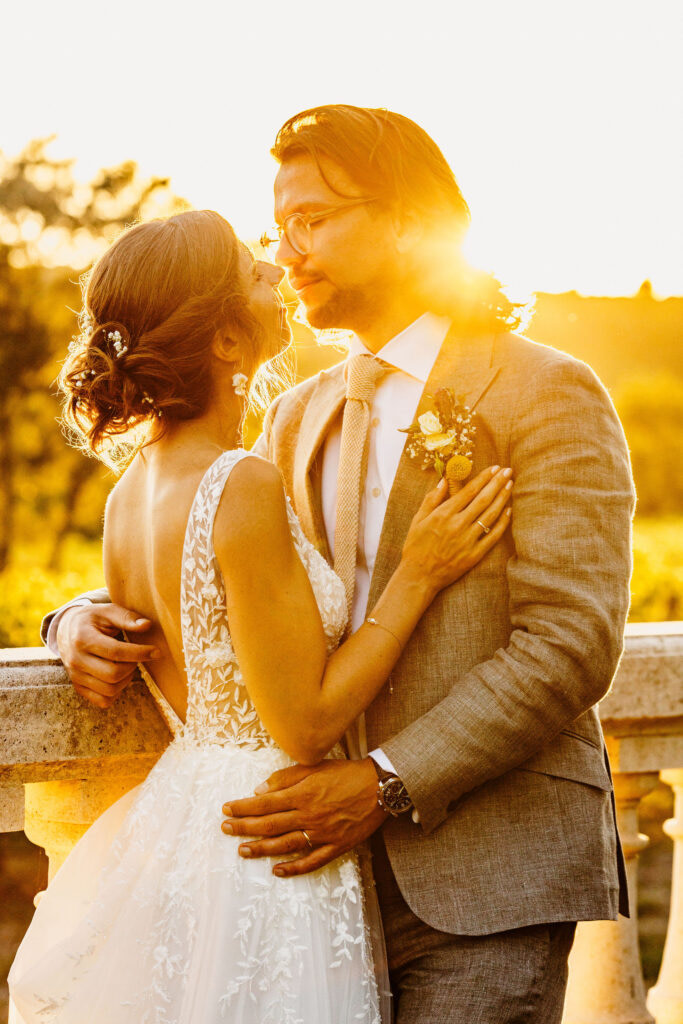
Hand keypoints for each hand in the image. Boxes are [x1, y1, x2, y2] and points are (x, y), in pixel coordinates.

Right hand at [56, 603, 160, 708]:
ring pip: (109, 690)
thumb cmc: (92, 619)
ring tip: (128, 665)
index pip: (115, 652)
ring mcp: (76, 676)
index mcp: (83, 638)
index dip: (140, 653)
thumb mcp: (107, 611)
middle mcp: (76, 660)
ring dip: (126, 679)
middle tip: (137, 656)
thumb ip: (127, 617)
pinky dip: (116, 692)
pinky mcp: (79, 688)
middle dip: (133, 666)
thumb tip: (147, 625)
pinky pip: (102, 700)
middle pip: (113, 674)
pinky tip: (119, 677)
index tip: (156, 651)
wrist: (66, 630)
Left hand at [221, 759, 386, 875]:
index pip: (265, 803)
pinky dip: (293, 868)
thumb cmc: (346, 773)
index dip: (243, 807)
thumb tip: (260, 790)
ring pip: (285, 845)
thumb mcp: (315, 767)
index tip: (227, 809)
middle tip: (225, 829)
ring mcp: (322, 834)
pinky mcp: (336, 846)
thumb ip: (286, 778)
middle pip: (270, 825)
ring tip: (242, 851)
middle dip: (244, 827)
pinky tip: (277, 870)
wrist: (380, 787)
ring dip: (261, 849)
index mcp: (303, 794)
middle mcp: (309, 816)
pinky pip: (311, 861)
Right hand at [401, 465, 512, 594]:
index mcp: (443, 514)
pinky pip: (492, 536)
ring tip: (510, 485)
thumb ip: (431, 499)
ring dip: (502, 498)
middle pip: (483, 499)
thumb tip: (443, 481)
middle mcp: (458, 524)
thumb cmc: (415, 547)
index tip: (495, 468)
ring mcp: (468, 540)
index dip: (484, 478)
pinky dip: (502, 523)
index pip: (469, 491)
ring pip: (490, 515)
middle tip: (508, 471)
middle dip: (497, 483)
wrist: (419, 576)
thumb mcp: (418, 520)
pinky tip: (508, 511)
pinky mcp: (474, 554)